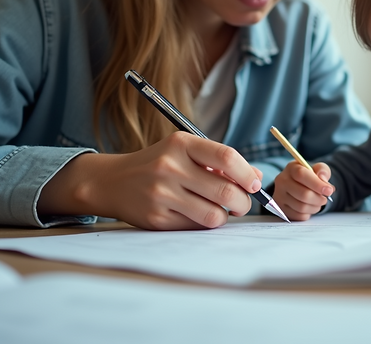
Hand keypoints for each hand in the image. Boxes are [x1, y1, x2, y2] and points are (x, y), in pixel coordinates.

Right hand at [38, 132, 262, 229]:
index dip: (247, 174)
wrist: (113, 181)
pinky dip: (203, 224)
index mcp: (181, 144)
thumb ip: (220, 163)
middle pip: (225, 191)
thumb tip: (257, 178)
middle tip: (241, 204)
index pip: (226, 157)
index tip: (254, 184)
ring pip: (214, 215)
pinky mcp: (156, 218)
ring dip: (224, 217)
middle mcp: (170, 167)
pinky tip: (195, 214)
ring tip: (219, 211)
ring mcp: (161, 194)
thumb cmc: (159, 165)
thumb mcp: (185, 152)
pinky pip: (195, 227)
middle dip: (243, 202)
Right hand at [273, 161, 334, 220]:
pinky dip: (308, 213)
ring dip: (315, 207)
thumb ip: (323, 170)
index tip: (329, 191)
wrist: (297, 185)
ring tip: (318, 202)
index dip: (317, 184)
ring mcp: (279, 196)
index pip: (301, 175)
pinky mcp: (281, 209)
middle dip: (319, 199)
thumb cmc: (309, 176)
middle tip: (324, 199)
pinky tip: (309, 207)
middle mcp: (282, 181)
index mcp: (291, 168)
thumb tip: (323, 179)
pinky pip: (299, 216)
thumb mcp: (317, 168)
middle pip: (303, 194)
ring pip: (301, 207)